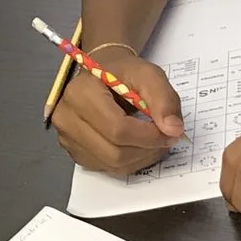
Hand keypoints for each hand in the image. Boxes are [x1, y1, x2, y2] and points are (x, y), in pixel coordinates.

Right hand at [50, 51, 184, 175]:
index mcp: (81, 94)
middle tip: (167, 138)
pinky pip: (108, 168)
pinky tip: (139, 146)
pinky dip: (130, 161)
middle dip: (147, 150)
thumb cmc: (122, 72)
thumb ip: (164, 99)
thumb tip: (173, 130)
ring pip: (113, 164)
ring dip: (141, 158)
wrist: (102, 74)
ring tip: (155, 141)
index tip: (171, 132)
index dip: (149, 136)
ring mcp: (68, 139)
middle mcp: (67, 118)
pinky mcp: (75, 152)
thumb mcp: (148, 74)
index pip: (117, 129)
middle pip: (114, 152)